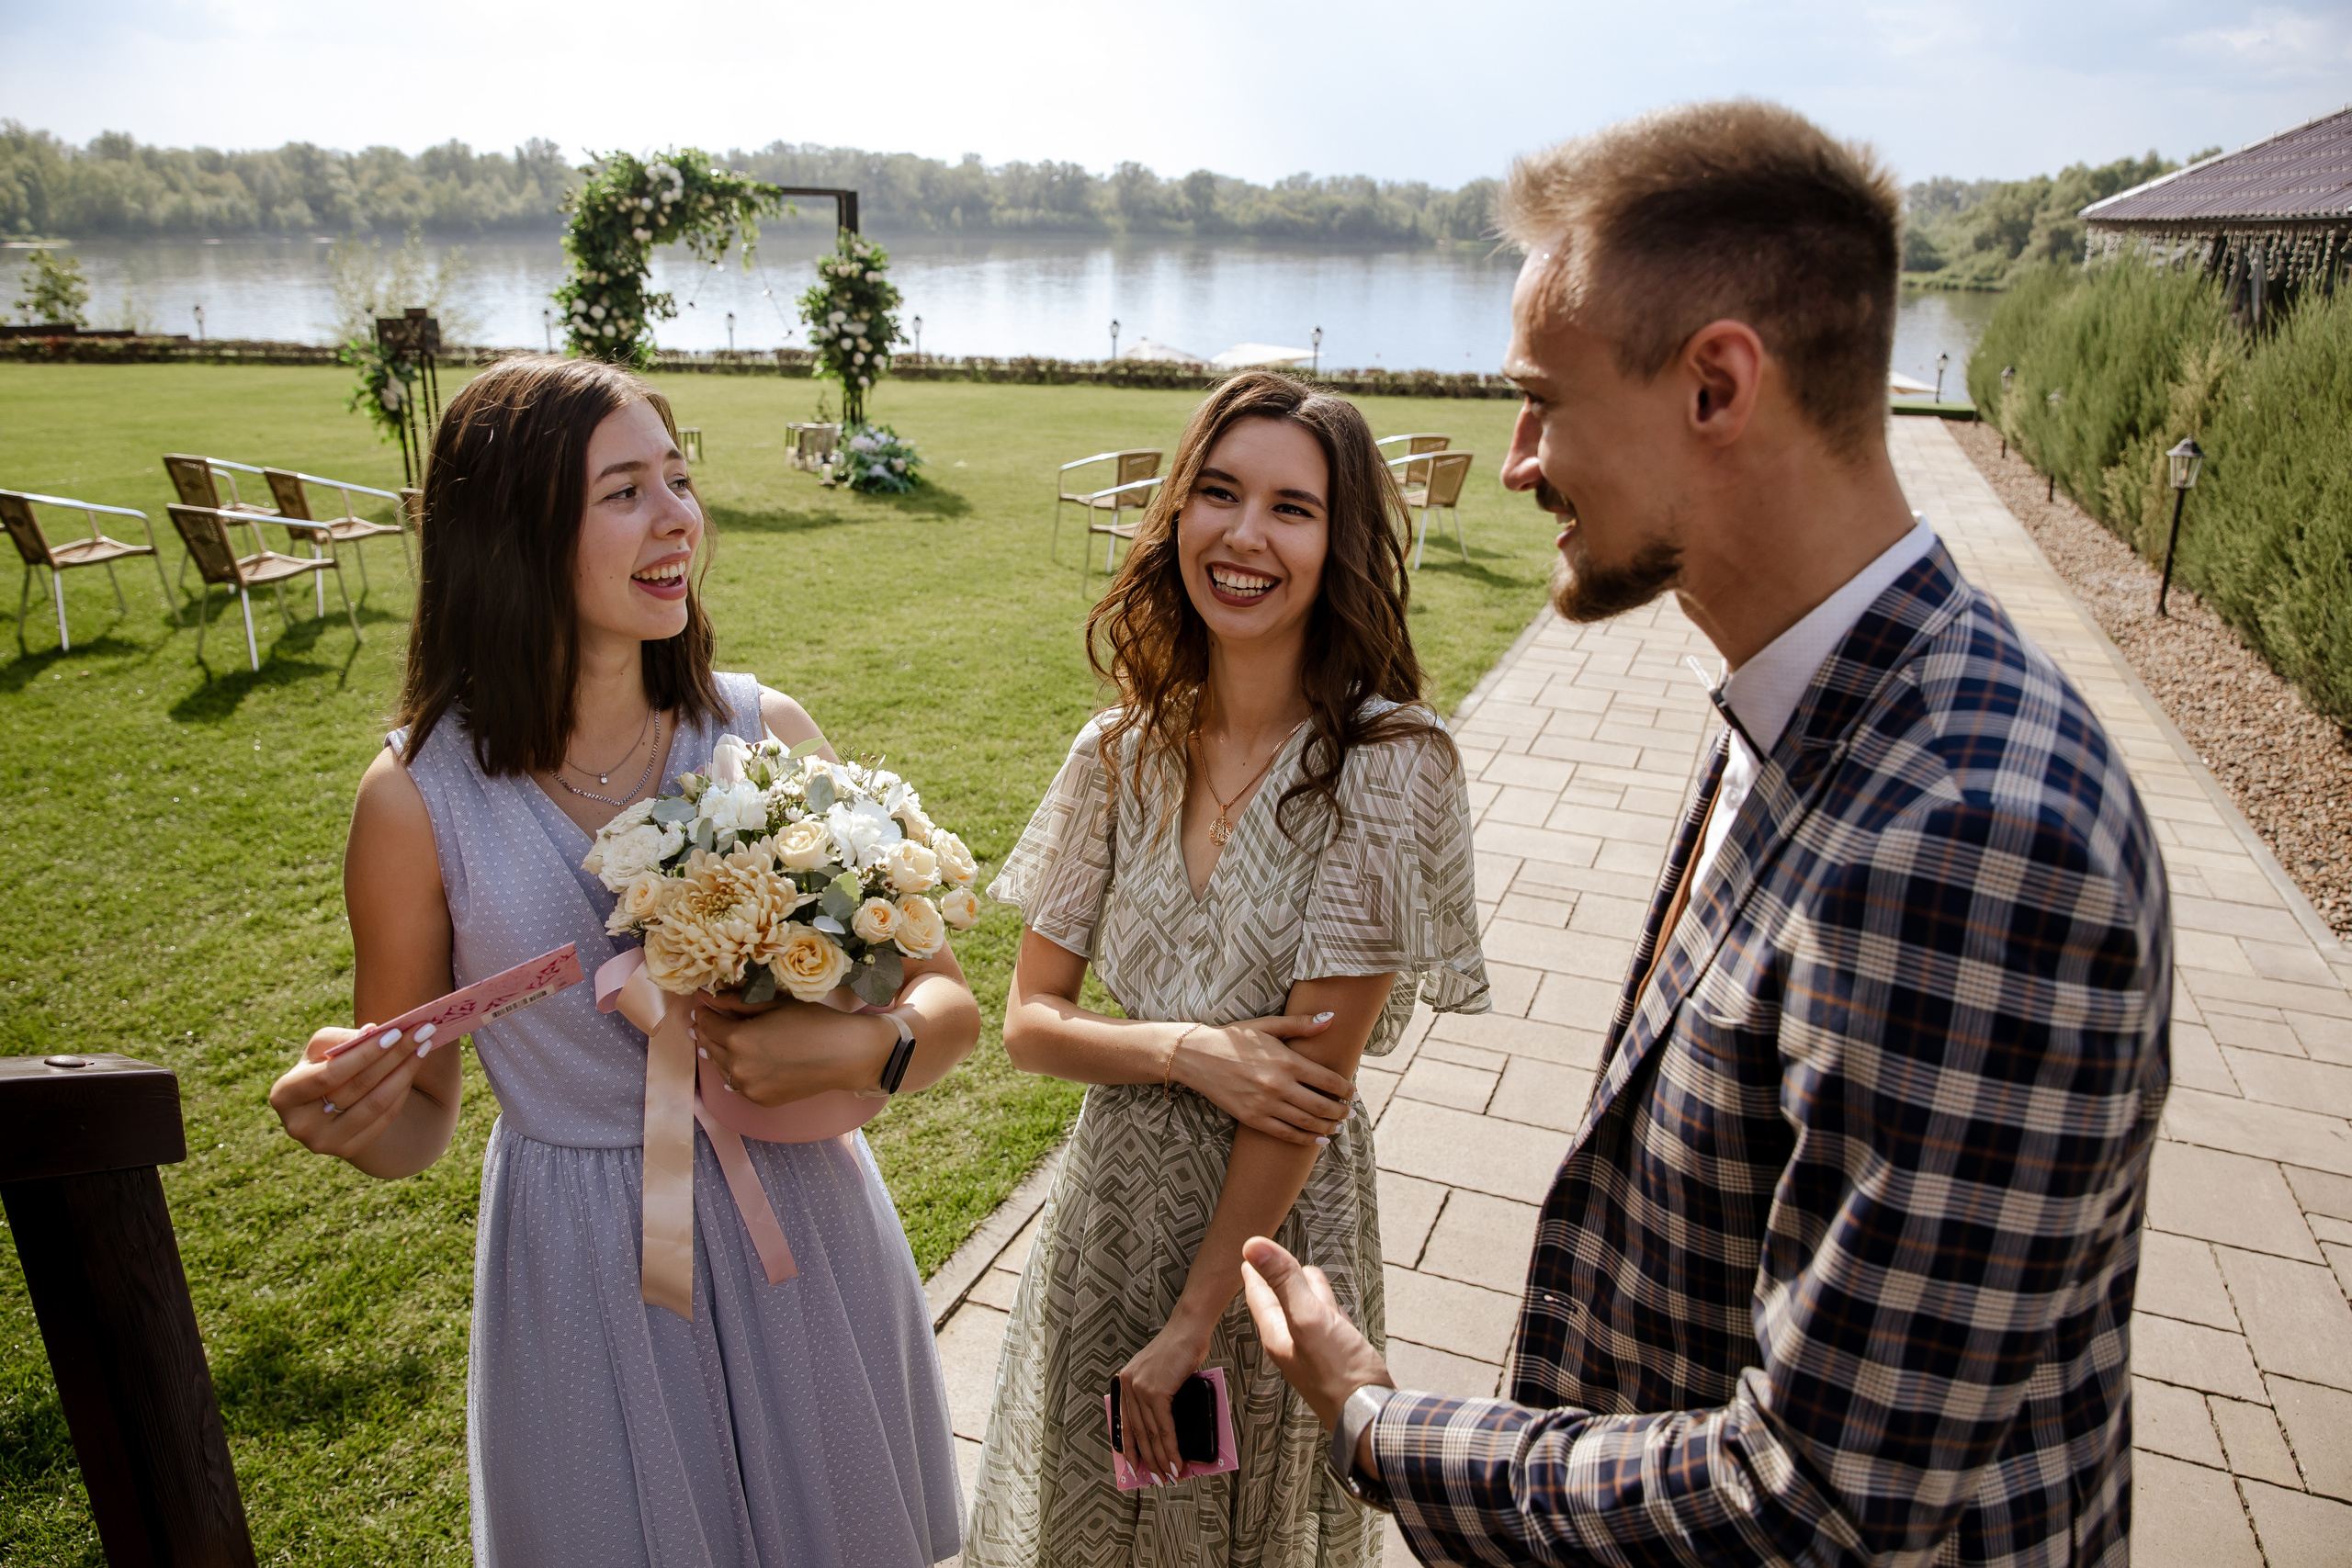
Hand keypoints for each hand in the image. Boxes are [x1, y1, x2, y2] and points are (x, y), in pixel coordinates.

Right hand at [267, 1021, 441, 1162]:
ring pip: (374, 1105)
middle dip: (394, 1056)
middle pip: (357, 1087)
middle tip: (423, 1032)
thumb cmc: (323, 1065)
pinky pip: (383, 1118)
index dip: (365, 1054)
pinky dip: (401, 1092)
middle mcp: (300, 1125)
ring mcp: (323, 1142)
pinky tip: (414, 1069)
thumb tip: (372, 1032)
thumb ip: (341, 1039)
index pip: (330, 1073)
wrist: (325, 1103)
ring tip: (424, 1047)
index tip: (397, 1032)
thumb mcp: (320, 1048)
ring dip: (405, 1073)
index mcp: (284, 1095)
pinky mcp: (347, 1149)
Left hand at [691, 994, 892, 1105]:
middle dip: (706, 1031)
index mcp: (737, 1038)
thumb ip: (736, 1001)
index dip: (703, 1011)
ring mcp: (748, 1088)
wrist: (844, 1055)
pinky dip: (735, 1070)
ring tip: (722, 1039)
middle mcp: (737, 1067)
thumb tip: (708, 996)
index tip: (702, 1004)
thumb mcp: (773, 1003)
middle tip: (705, 1020)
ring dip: (719, 1052)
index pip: (707, 1023)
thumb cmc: (813, 1021)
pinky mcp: (760, 1100)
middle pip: (709, 1046)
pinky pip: (738, 1083)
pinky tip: (743, 1060)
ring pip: (722, 1067)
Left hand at [1115, 1319, 1209, 1484]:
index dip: (1130, 1448)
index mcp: (1126, 1382)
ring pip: (1151, 1434)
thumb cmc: (1180, 1351)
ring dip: (1163, 1459)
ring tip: (1171, 1476)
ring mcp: (1140, 1388)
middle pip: (1139, 1432)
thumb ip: (1154, 1396)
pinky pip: (1163, 1427)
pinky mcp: (1156, 1391)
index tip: (1134, 1468)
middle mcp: (1128, 1385)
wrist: (1189, 1330)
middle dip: (1149, 1460)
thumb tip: (1161, 1431)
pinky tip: (1177, 1461)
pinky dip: (1171, 1448)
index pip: (1125, 1423)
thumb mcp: (1159, 1373)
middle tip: (1158, 1478)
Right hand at [1175, 1012, 1354, 1145]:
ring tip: (1338, 1127)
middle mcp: (1278, 1085)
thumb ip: (1300, 1025)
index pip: (1327, 1080)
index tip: (1354, 1094)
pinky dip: (1305, 1139)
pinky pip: (1285, 1133)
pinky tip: (1318, 1139)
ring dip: (1327, 1127)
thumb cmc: (1234, 1037)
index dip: (1345, 1089)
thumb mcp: (1267, 1026)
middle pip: (1321, 1105)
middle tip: (1350, 1113)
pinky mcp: (1252, 1118)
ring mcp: (1265, 1104)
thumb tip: (1331, 1018)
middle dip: (1340, 1112)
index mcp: (1286, 1061)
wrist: (1198, 1056)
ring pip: (1306, 1122)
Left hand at [1240, 1236, 1391, 1430]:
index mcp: (1278, 1334)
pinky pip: (1330, 1324)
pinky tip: (1336, 1309)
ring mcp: (1318, 1350)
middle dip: (1279, 1276)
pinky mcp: (1340, 1355)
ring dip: (1307, 1291)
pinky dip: (1330, 1310)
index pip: (1259, 1294)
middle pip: (1283, 1299)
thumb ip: (1284, 1281)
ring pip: (1309, 1309)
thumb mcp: (1309, 1318)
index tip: (1249, 1251)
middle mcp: (1294, 1342)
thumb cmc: (1339, 1374)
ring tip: (1303, 1274)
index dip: (1255, 1269)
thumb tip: (1253, 1245)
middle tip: (1270, 1256)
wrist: (1372, 1415)